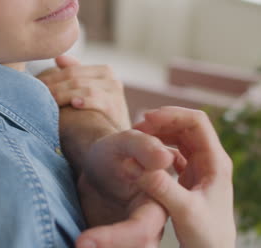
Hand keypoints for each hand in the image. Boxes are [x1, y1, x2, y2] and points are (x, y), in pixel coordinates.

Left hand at [36, 56, 130, 129]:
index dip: (51, 77)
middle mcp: (111, 78)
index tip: (34, 85)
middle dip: (54, 85)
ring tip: (49, 100)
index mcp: (103, 71)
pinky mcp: (116, 107)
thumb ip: (76, 75)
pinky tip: (74, 104)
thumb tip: (58, 58)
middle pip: (75, 77)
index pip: (71, 69)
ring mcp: (115, 92)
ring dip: (63, 93)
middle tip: (36, 93)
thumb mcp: (88, 94)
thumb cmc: (99, 116)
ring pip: (84, 87)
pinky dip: (85, 100)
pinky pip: (98, 99)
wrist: (118, 141)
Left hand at [76, 129, 177, 247]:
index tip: (82, 240)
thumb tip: (163, 157)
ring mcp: (134, 240)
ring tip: (77, 247)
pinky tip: (77, 246)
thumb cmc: (114, 153)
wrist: (98, 167)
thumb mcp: (124, 142)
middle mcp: (150, 228)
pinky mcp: (117, 244)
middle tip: (77, 246)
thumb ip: (142, 146)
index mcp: (157, 205)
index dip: (114, 237)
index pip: (141, 230)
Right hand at [132, 107, 235, 247]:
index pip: (197, 122)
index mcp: (215, 162)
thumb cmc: (206, 236)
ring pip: (180, 138)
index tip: (146, 119)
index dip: (172, 115)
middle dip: (162, 122)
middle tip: (136, 127)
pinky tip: (145, 155)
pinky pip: (174, 152)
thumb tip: (135, 165)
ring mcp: (201, 167)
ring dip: (160, 133)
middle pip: (187, 126)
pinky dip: (159, 148)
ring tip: (138, 138)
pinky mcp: (191, 177)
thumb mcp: (183, 210)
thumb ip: (161, 187)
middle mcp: (210, 160)